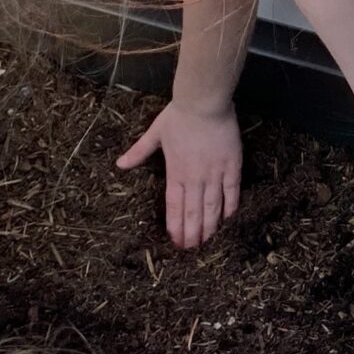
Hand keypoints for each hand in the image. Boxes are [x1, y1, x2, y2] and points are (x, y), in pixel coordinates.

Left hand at [117, 99, 241, 248]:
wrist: (204, 103)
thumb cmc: (179, 116)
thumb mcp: (154, 133)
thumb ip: (139, 152)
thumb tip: (120, 164)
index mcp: (175, 172)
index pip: (174, 206)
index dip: (175, 226)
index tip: (176, 241)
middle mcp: (195, 178)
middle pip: (193, 211)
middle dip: (192, 232)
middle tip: (192, 250)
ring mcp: (214, 173)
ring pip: (212, 206)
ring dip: (210, 226)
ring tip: (208, 242)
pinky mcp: (232, 166)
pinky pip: (232, 192)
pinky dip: (230, 207)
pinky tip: (229, 220)